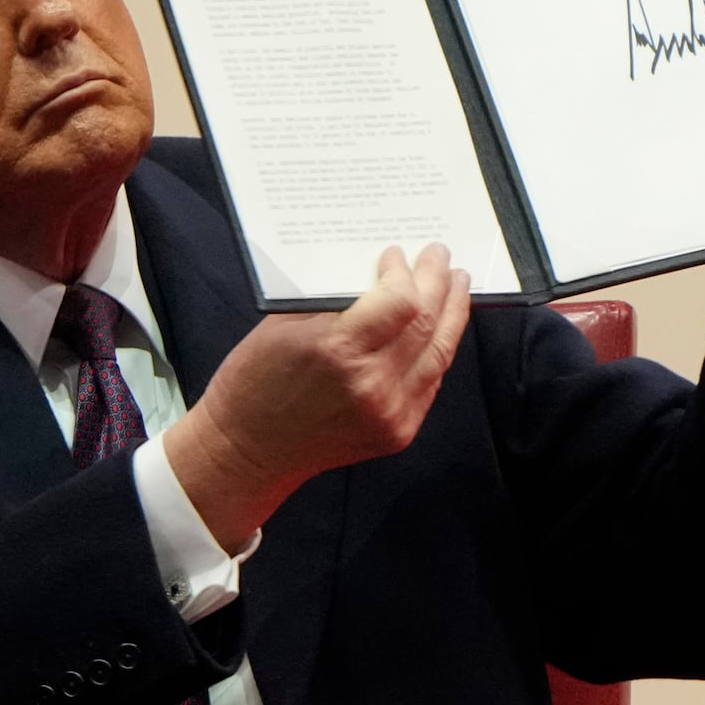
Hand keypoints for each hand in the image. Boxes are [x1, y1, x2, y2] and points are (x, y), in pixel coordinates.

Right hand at [165, 244, 471, 550]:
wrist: (248, 449)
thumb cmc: (255, 382)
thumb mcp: (283, 325)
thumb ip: (335, 299)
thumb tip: (376, 271)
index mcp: (338, 350)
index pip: (400, 300)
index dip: (405, 273)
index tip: (397, 255)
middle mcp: (371, 384)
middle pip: (426, 323)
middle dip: (437, 283)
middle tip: (438, 257)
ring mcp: (390, 413)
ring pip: (440, 352)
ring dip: (452, 313)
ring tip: (456, 286)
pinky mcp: (399, 432)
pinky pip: (431, 381)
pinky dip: (437, 349)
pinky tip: (439, 328)